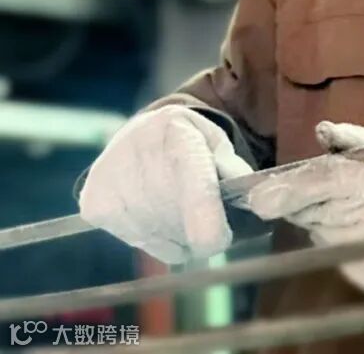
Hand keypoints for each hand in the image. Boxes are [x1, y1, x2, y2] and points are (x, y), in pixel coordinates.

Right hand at [79, 105, 254, 263]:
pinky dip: (158, 235)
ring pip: (165, 240)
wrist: (138, 133)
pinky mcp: (95, 206)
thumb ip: (236, 171)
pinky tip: (155, 210)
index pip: (196, 195)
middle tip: (204, 211)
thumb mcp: (219, 144)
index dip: (211, 227)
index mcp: (179, 138)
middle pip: (183, 226)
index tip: (220, 238)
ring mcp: (113, 184)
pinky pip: (144, 244)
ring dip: (180, 234)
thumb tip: (254, 200)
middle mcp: (140, 158)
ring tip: (177, 205)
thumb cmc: (190, 142)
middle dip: (202, 228)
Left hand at [245, 121, 363, 298]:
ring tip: (350, 203)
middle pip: (318, 210)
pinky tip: (360, 226)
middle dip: (300, 199)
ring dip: (322, 217)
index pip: (331, 181)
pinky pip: (338, 254)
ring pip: (323, 233)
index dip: (292, 188)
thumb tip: (323, 132)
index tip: (257, 196)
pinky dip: (338, 237)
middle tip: (297, 189)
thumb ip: (359, 141)